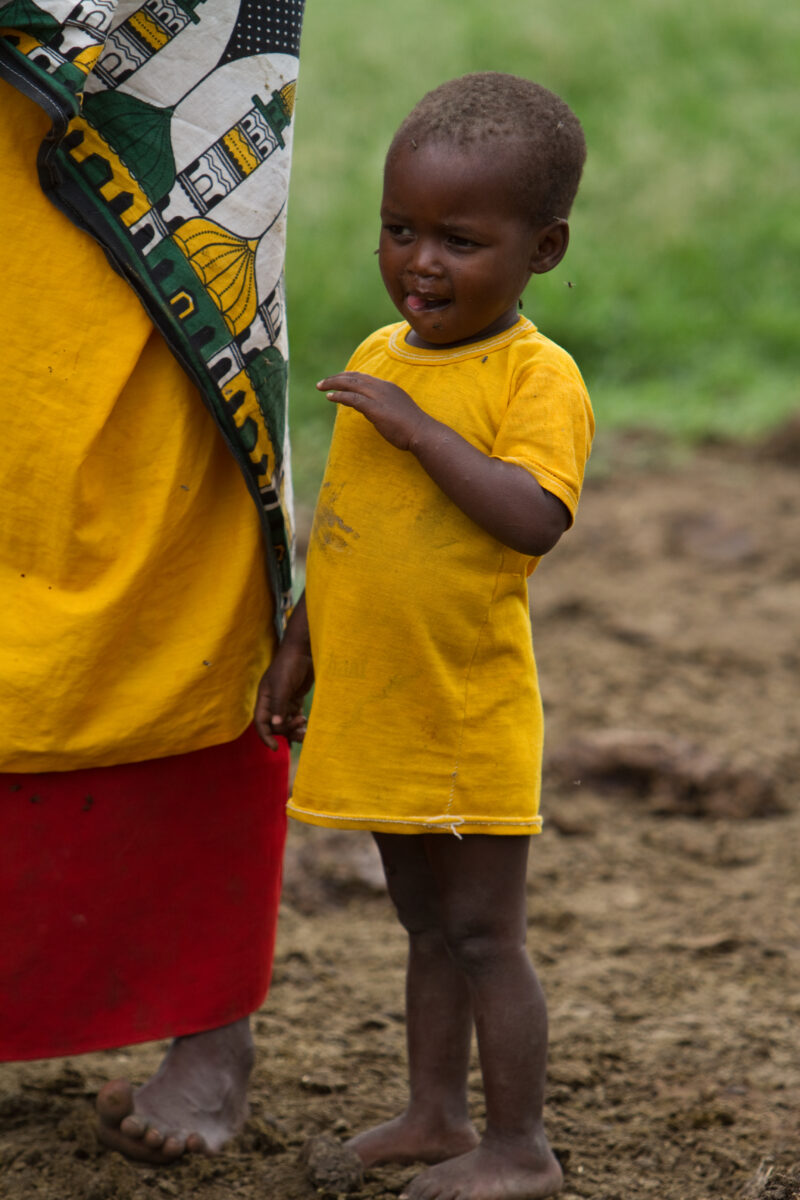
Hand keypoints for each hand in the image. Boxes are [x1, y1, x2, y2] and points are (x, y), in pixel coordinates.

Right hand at [254, 602, 313, 748]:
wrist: (303, 651)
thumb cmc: (289, 664)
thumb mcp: (282, 684)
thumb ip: (279, 705)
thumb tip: (276, 725)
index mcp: (264, 698)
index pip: (261, 722)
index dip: (266, 736)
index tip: (275, 747)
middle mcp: (273, 702)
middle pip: (276, 725)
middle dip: (286, 729)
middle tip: (301, 723)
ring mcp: (284, 701)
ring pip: (286, 723)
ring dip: (294, 729)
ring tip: (306, 730)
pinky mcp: (295, 699)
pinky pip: (295, 717)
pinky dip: (300, 724)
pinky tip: (307, 724)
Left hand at [317, 372, 428, 450]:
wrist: (422, 432)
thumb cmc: (412, 427)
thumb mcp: (397, 411)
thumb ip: (383, 406)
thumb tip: (369, 410)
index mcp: (388, 387)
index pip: (364, 377)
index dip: (348, 376)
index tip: (337, 380)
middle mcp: (382, 388)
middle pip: (354, 377)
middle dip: (336, 378)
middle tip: (322, 383)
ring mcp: (378, 396)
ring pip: (351, 384)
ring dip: (333, 384)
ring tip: (321, 386)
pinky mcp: (374, 408)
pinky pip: (352, 398)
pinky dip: (340, 396)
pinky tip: (330, 397)